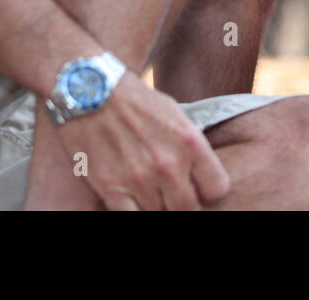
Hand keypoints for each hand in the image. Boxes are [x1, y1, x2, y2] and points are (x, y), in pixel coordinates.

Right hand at [51, 71, 230, 209]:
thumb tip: (200, 179)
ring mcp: (139, 178)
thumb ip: (191, 149)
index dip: (207, 192)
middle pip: (188, 209)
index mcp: (190, 142)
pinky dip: (132, 211)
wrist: (90, 90)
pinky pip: (129, 218)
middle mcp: (168, 163)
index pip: (217, 189)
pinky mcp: (110, 186)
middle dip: (181, 203)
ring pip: (158, 215)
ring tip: (147, 191)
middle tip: (169, 193)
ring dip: (155, 206)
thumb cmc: (135, 102)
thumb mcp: (176, 115)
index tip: (197, 188)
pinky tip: (129, 200)